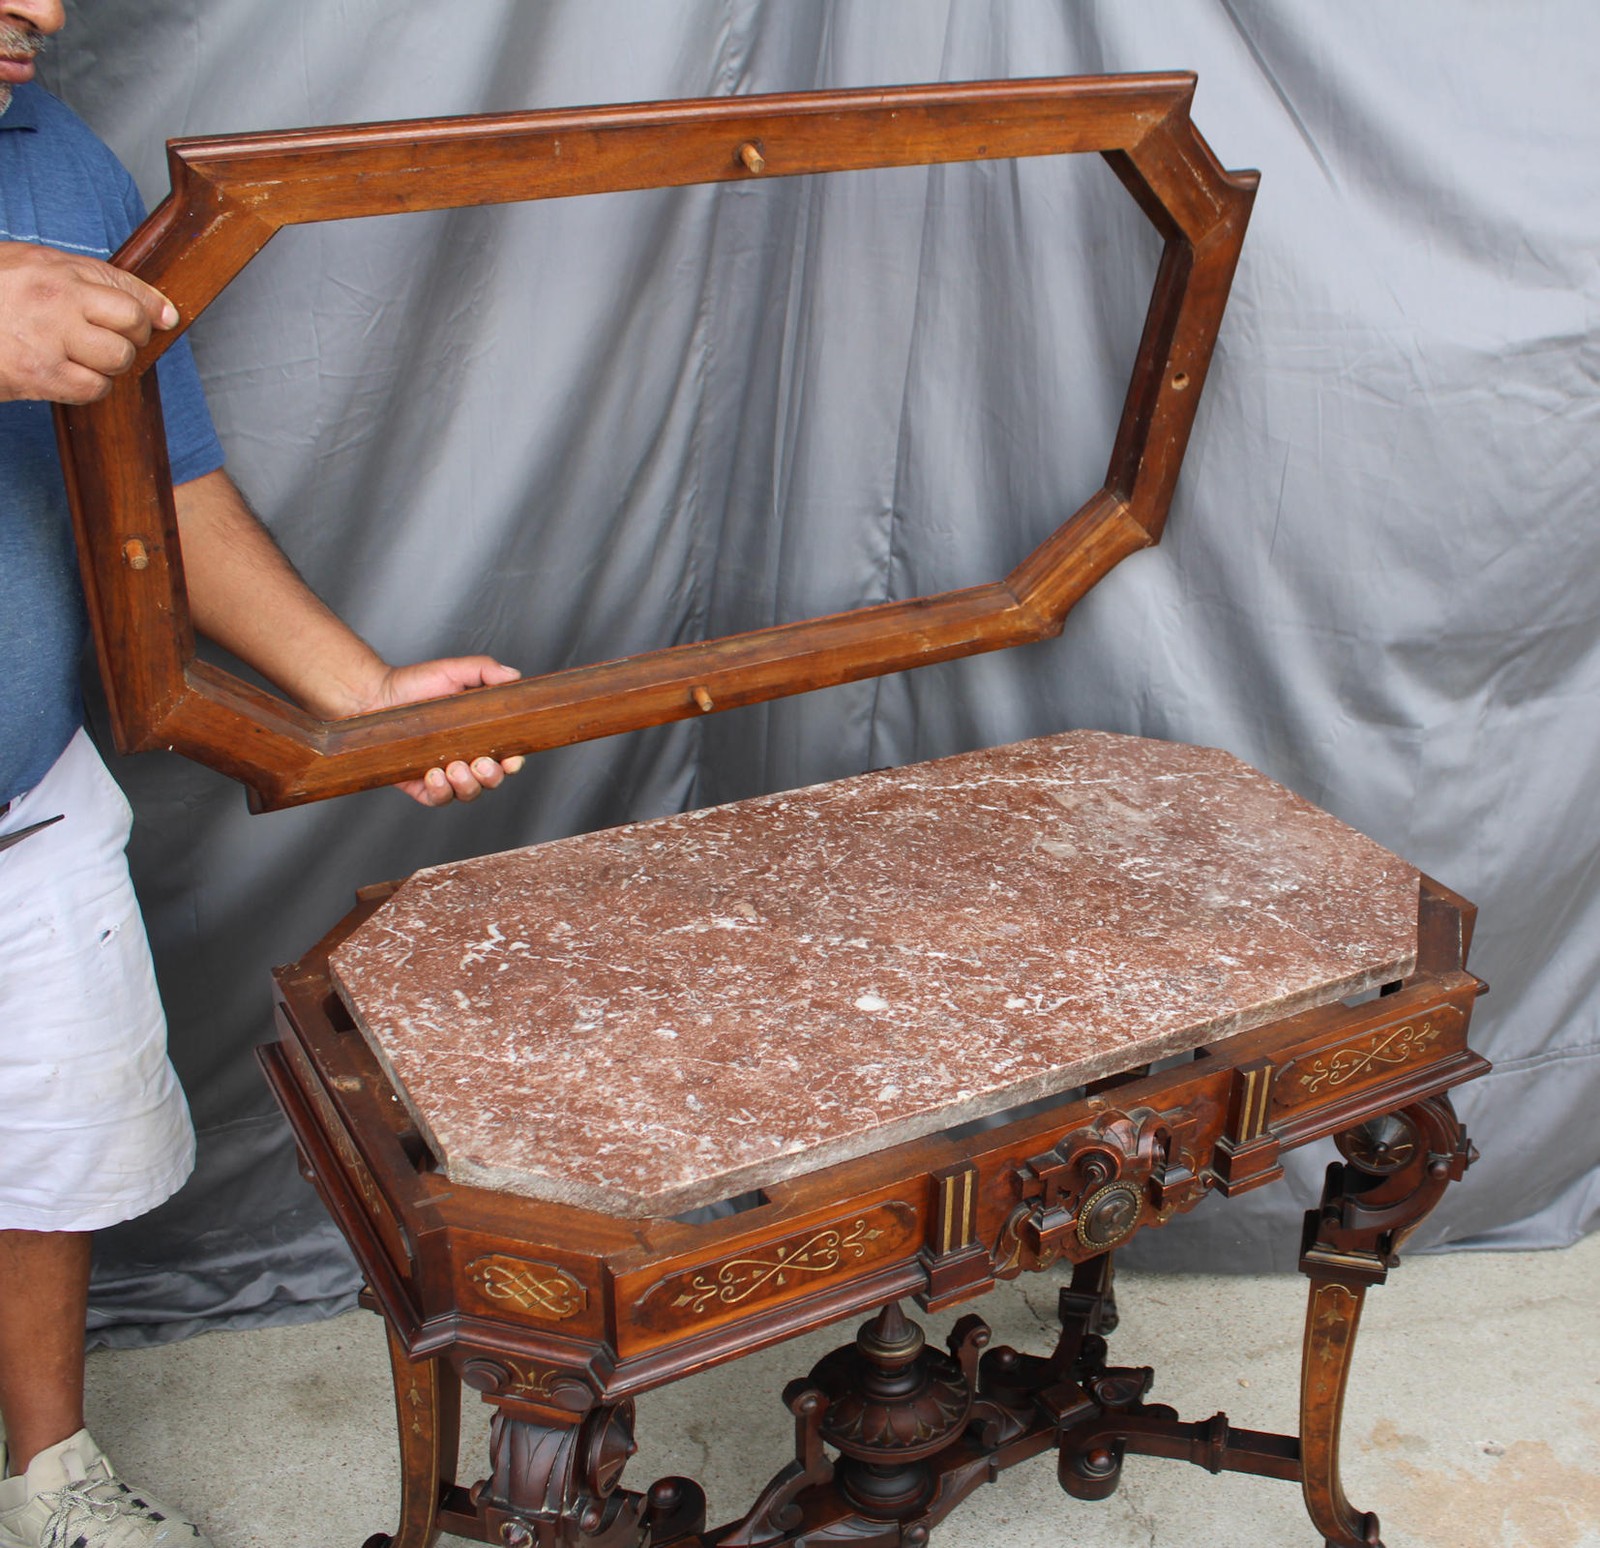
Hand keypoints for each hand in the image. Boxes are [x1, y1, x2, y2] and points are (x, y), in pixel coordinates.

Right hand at [0, 242, 178, 402]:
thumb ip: (75, 276)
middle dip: (131, 335)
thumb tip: (146, 306)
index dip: (151, 305)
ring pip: (118, 358)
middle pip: (131, 322)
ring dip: (107, 364)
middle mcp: (55, 298)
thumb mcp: (22, 265)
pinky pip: (94, 388)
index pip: (124, 284)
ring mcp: (49, 337)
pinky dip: (88, 387)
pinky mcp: (41, 375)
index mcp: (50, 267)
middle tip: (110, 339)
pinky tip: (65, 376)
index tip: (164, 317)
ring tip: (79, 356)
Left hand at [361, 657, 526, 806]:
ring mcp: (444, 774)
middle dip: (492, 777)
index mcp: (480, 736)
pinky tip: (433, 774)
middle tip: (480, 762)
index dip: (514, 762)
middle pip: (492, 780)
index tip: (511, 759)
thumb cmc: (415, 683)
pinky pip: (437, 799)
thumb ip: (486, 670)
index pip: (507, 757)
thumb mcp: (453, 671)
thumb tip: (513, 676)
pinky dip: (440, 792)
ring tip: (454, 767)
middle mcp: (466, 758)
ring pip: (468, 794)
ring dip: (467, 785)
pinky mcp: (419, 785)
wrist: (376, 695)